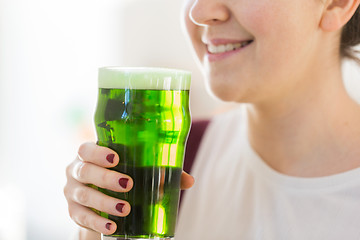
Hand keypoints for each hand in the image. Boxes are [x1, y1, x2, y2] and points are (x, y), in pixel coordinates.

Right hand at [64, 142, 194, 235]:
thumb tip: (189, 181)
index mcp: (90, 155)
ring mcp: (72, 192)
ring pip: (84, 195)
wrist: (101, 201)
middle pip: (84, 171)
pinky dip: (97, 222)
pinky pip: (81, 217)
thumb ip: (160, 173)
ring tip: (125, 209)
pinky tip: (112, 226)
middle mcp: (76, 170)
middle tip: (128, 185)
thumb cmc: (122, 177)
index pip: (86, 149)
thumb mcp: (136, 171)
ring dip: (105, 203)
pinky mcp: (74, 211)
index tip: (116, 158)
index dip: (97, 153)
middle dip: (106, 178)